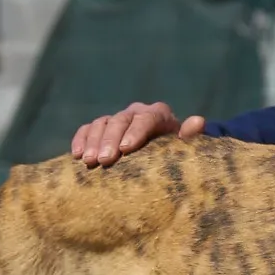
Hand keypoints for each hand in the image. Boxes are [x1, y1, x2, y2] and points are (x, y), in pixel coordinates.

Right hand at [69, 101, 205, 166]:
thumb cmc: (175, 152)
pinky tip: (76, 155)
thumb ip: (189, 136)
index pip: (146, 118)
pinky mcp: (101, 127)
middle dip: (110, 140)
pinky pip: (87, 129)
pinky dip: (81, 139)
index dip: (135, 132)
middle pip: (120, 120)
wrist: (161, 152)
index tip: (125, 149)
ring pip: (101, 123)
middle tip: (104, 161)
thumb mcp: (183, 147)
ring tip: (89, 162)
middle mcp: (136, 112)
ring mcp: (117, 118)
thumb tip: (199, 121)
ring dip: (93, 142)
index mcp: (158, 114)